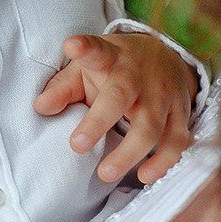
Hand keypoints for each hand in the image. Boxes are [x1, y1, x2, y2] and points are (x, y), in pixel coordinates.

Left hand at [34, 33, 196, 185]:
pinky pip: (176, 141)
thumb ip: (63, 87)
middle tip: (77, 146)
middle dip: (99, 121)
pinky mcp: (180, 113)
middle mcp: (138, 74)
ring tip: (105, 173)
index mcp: (110, 57)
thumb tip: (40, 108)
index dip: (84, 48)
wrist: (167, 56)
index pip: (96, 50)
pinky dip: (163, 161)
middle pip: (121, 95)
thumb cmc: (116, 67)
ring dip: (129, 152)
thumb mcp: (87, 68)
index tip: (72, 45)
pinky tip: (144, 176)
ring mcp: (162, 94)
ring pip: (150, 125)